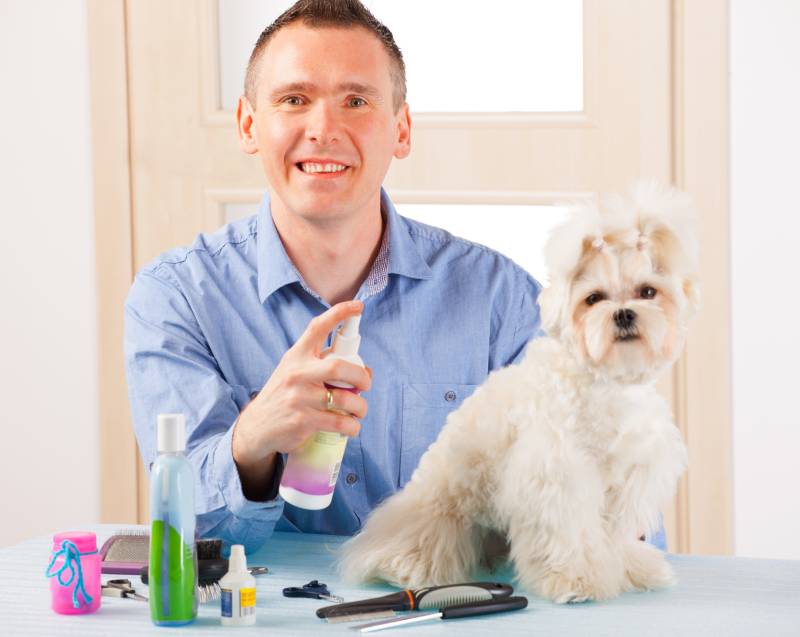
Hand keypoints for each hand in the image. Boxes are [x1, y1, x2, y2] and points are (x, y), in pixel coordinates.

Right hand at [232, 300, 370, 493]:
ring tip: (360, 411)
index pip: (317, 328)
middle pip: (338, 368)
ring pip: (344, 399)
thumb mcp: (294, 371)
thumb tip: (364, 370)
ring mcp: (298, 398)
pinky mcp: (302, 421)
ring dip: (360, 407)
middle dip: (360, 376)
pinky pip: (339, 423)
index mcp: (296, 356)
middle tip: (366, 384)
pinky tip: (352, 427)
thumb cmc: (284, 396)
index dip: (339, 314)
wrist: (256, 428)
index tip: (358, 307)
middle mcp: (296, 373)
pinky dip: (352, 427)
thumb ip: (322, 366)